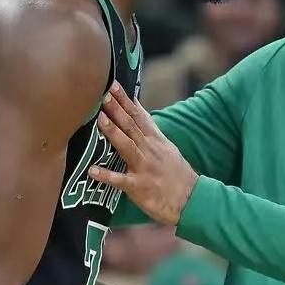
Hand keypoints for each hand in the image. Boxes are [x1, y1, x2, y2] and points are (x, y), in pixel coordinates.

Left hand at [88, 82, 198, 225]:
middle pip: (131, 126)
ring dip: (113, 133)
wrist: (191, 199)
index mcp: (155, 140)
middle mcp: (150, 150)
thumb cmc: (176, 174)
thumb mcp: (166, 147)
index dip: (126, 100)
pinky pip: (120, 180)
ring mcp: (144, 168)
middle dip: (117, 110)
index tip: (114, 85)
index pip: (139, 116)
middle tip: (103, 94)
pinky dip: (106, 176)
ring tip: (99, 120)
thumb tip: (137, 111)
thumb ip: (150, 130)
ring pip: (127, 147)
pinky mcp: (139, 187)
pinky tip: (92, 171)